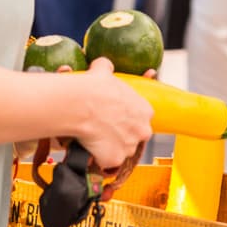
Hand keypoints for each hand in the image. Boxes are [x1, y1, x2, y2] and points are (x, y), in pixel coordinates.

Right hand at [68, 56, 154, 170]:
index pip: (142, 118)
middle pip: (135, 137)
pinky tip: (89, 149)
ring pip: (121, 151)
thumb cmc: (94, 88)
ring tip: (94, 139)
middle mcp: (143, 130)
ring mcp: (129, 147)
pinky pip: (106, 162)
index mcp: (146, 110)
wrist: (80, 105)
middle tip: (105, 130)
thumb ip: (107, 68)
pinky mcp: (114, 159)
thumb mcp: (104, 72)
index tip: (116, 117)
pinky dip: (98, 158)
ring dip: (110, 147)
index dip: (128, 119)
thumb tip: (102, 64)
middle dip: (123, 135)